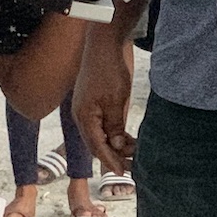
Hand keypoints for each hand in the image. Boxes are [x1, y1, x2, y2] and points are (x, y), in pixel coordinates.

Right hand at [72, 29, 136, 175]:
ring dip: (115, 145)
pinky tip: (127, 138)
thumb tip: (115, 146)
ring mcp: (86, 110)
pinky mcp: (93, 104)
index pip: (97, 146)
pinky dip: (114, 134)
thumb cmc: (109, 70)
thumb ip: (115, 125)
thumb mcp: (116, 100)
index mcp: (84, 116)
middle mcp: (82, 116)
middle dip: (113, 156)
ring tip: (134, 151)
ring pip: (100, 136)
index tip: (124, 172)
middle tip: (133, 166)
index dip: (111, 161)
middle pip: (96, 144)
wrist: (104, 44)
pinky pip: (101, 125)